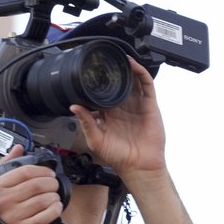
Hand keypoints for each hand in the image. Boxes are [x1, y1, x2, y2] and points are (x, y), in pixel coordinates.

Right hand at [0, 144, 63, 223]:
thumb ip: (8, 164)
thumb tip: (18, 148)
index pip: (25, 171)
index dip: (42, 170)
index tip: (49, 173)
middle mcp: (4, 200)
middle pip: (37, 185)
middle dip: (51, 183)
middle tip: (54, 184)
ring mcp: (13, 215)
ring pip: (43, 200)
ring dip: (54, 197)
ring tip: (54, 196)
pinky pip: (44, 218)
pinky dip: (54, 211)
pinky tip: (56, 207)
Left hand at [70, 58, 165, 180]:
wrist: (138, 166)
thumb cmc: (118, 157)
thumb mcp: (96, 139)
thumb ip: (86, 122)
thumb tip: (73, 106)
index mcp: (109, 114)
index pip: (101, 93)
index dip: (96, 81)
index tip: (88, 70)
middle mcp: (123, 108)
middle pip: (117, 84)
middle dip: (112, 71)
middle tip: (103, 59)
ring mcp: (138, 106)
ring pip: (132, 82)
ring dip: (127, 69)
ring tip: (118, 57)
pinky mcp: (150, 106)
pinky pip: (147, 86)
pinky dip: (141, 73)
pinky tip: (133, 65)